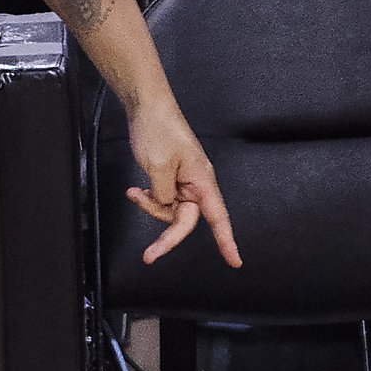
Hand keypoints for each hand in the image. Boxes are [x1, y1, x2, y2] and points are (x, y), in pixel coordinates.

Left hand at [131, 109, 240, 267]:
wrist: (146, 108)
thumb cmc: (159, 130)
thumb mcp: (158, 167)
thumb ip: (164, 196)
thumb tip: (167, 207)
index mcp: (202, 181)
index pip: (218, 217)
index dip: (227, 241)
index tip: (235, 262)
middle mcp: (196, 184)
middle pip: (186, 221)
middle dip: (166, 236)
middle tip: (148, 255)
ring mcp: (183, 182)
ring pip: (171, 211)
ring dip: (151, 207)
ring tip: (135, 193)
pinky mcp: (171, 178)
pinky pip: (163, 200)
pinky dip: (149, 199)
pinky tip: (135, 191)